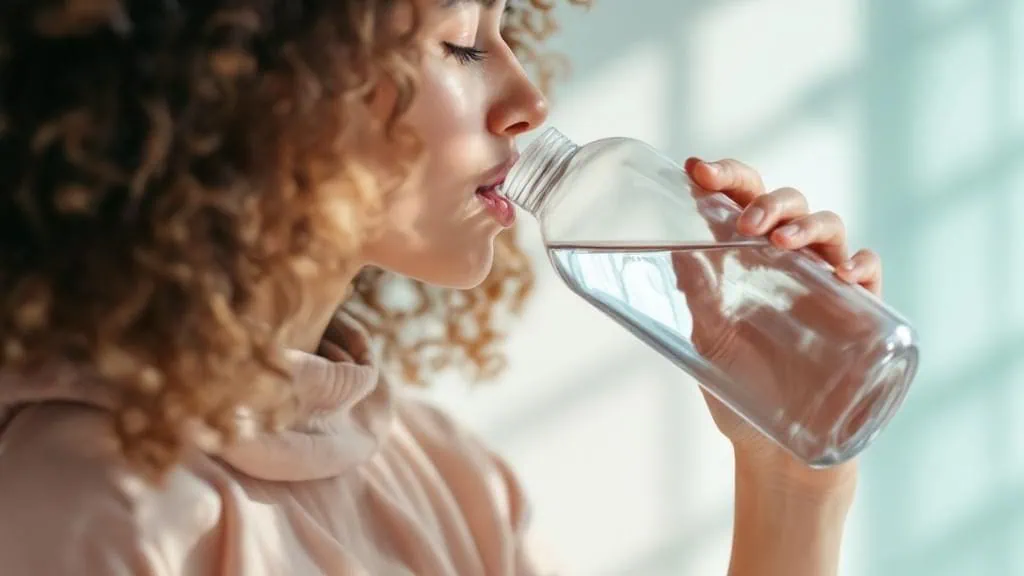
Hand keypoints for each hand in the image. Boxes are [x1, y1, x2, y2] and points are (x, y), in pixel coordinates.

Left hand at [675, 157, 882, 487]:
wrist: (775, 449)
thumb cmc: (739, 387)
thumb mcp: (706, 339)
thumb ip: (695, 295)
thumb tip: (668, 248)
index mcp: (748, 257)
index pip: (743, 200)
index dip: (725, 176)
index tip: (695, 168)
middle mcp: (788, 261)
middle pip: (788, 204)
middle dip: (768, 200)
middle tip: (747, 221)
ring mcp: (824, 283)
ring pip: (829, 227)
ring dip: (807, 224)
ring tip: (781, 241)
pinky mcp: (859, 313)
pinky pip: (869, 272)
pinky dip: (862, 264)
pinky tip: (847, 274)